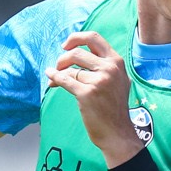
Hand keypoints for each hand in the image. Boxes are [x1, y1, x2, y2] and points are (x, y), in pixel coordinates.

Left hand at [48, 33, 141, 167]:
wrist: (117, 132)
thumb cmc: (115, 108)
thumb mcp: (119, 81)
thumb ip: (106, 65)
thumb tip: (79, 53)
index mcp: (117, 62)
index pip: (94, 38)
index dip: (76, 38)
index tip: (66, 45)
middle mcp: (109, 68)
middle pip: (77, 52)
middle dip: (63, 58)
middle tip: (58, 66)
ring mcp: (99, 81)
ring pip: (70, 68)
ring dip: (58, 71)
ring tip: (55, 77)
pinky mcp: (87, 93)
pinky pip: (64, 80)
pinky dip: (54, 78)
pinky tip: (51, 79)